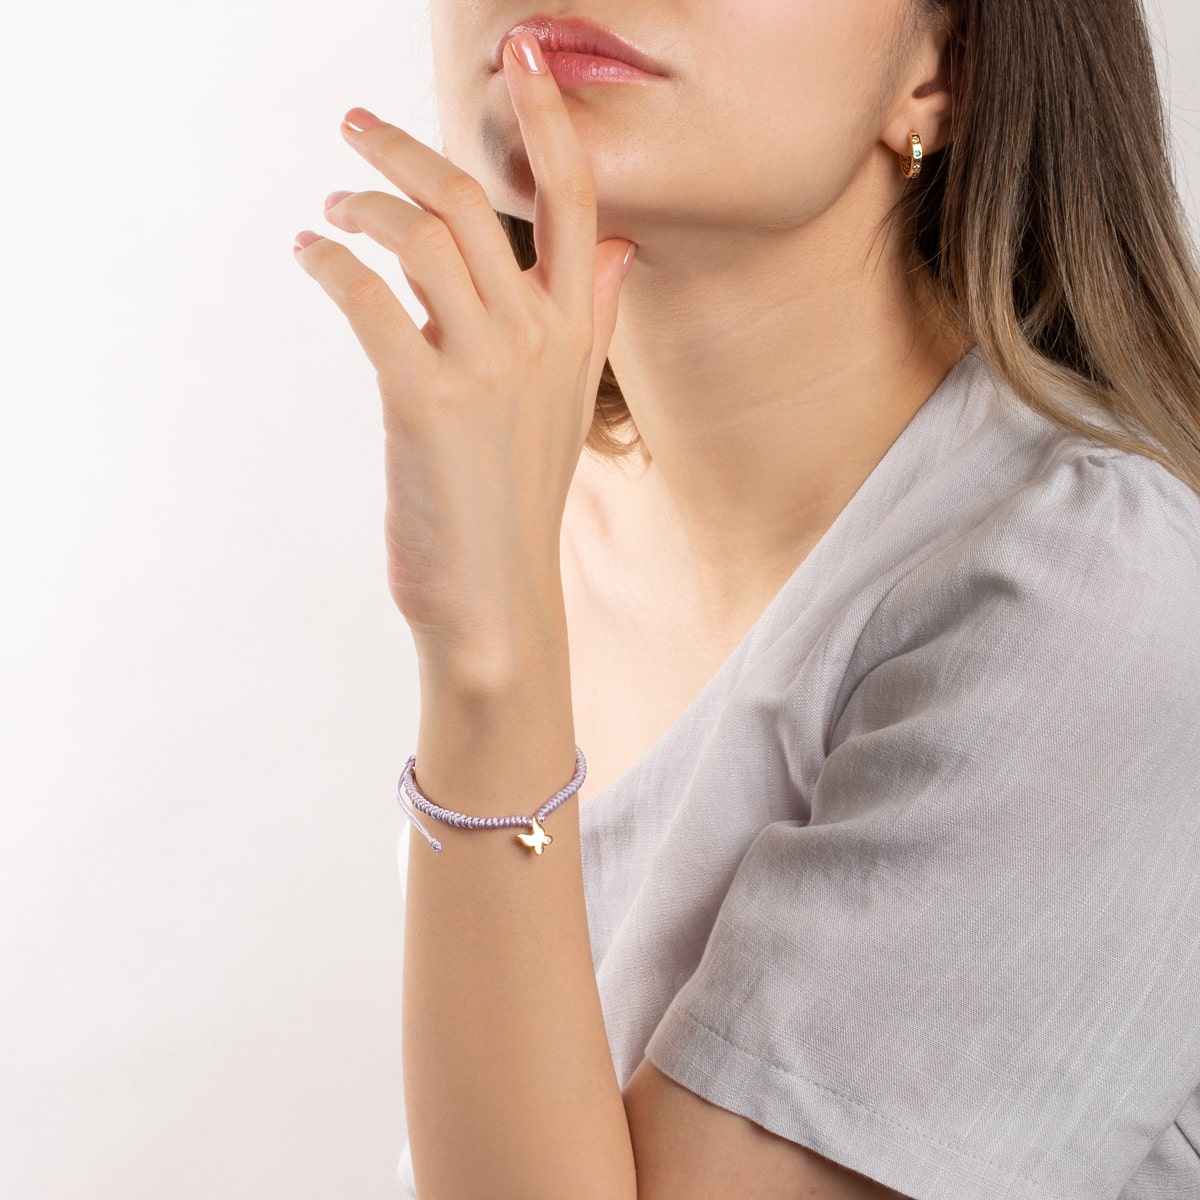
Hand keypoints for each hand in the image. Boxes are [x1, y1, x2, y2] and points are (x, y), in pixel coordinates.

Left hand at [293, 34, 635, 679]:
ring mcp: (485, 368)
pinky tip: (310, 255)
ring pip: (424, 235)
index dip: (550, 120)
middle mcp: (537, 339)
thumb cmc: (517, 498)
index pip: (578, 200)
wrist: (496, 594)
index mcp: (572, 333)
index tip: (526, 53)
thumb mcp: (567, 403)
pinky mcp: (425, 400)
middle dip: (407, 148)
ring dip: (364, 205)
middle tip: (354, 127)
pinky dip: (331, 261)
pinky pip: (369, 297)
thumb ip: (588, 319)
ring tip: (331, 210)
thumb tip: (617, 248)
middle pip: (475, 202)